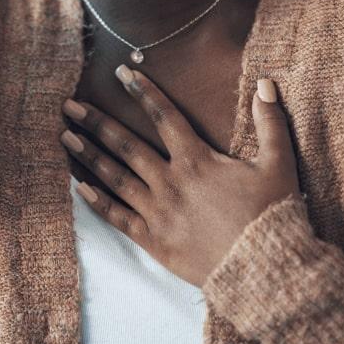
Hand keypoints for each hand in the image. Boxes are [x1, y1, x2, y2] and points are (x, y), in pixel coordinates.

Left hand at [60, 68, 301, 288]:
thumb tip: (266, 82)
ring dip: (88, 155)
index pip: (165, 117)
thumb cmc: (272, 216)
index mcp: (197, 160)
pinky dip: (96, 201)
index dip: (143, 92)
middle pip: (126, 145)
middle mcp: (171, 181)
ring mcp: (158, 211)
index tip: (122, 73)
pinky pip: (118, 217)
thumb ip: (270, 122)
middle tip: (69, 105)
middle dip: (96, 122)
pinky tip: (77, 186)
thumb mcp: (278, 165)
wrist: (264, 269)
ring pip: (115, 177)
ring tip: (65, 137)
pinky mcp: (153, 240)